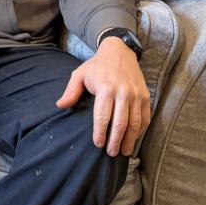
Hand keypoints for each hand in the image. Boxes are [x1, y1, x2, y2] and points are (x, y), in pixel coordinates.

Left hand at [56, 37, 151, 156]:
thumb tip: (60, 106)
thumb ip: (70, 91)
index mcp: (106, 88)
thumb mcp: (80, 74)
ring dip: (130, 139)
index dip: (100, 133)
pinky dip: (140, 130)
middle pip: (120, 123)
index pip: (103, 116)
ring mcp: (136, 95)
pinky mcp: (145, 95)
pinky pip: (145, 117)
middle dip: (116, 141)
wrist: (119, 51)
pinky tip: (134, 138)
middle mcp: (123, 93)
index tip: (98, 144)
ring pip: (135, 123)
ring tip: (124, 152)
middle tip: (111, 153)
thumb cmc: (97, 65)